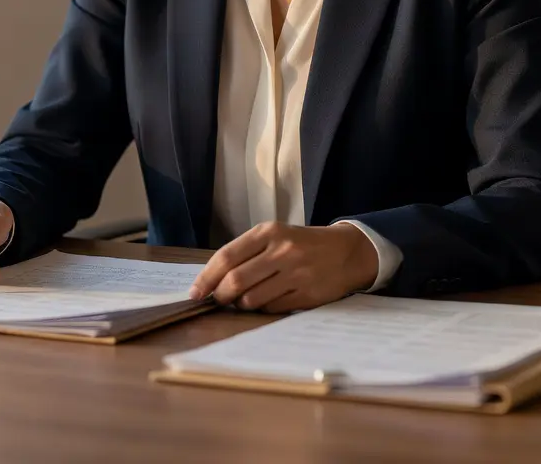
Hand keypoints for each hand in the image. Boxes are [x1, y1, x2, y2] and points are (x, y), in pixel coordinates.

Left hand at [188, 221, 378, 311]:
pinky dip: (263, 309)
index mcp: (268, 232)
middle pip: (236, 281)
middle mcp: (281, 251)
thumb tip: (213, 280)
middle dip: (220, 295)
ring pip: (252, 299)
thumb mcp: (274, 236)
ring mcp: (295, 274)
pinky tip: (267, 301)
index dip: (206, 277)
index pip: (227, 256)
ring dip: (241, 305)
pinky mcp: (307, 295)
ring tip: (244, 300)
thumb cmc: (301, 244)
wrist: (345, 252)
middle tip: (217, 300)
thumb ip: (246, 253)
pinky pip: (272, 309)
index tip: (195, 292)